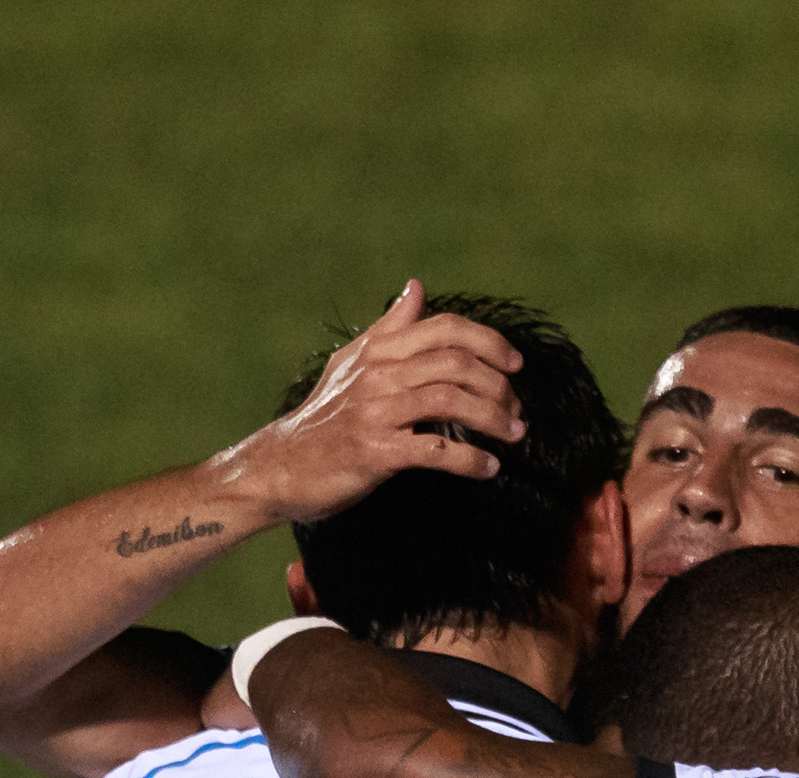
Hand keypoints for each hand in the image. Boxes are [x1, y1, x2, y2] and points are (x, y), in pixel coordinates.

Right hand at [221, 280, 524, 523]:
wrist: (280, 467)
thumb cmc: (322, 418)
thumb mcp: (351, 364)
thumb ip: (389, 327)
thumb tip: (416, 287)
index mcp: (378, 350)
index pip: (445, 328)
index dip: (489, 342)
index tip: (516, 364)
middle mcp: (378, 374)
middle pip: (455, 363)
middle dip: (498, 386)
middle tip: (518, 411)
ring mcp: (375, 412)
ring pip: (450, 400)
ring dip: (493, 419)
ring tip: (515, 436)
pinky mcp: (375, 452)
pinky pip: (434, 450)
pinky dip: (469, 459)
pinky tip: (489, 468)